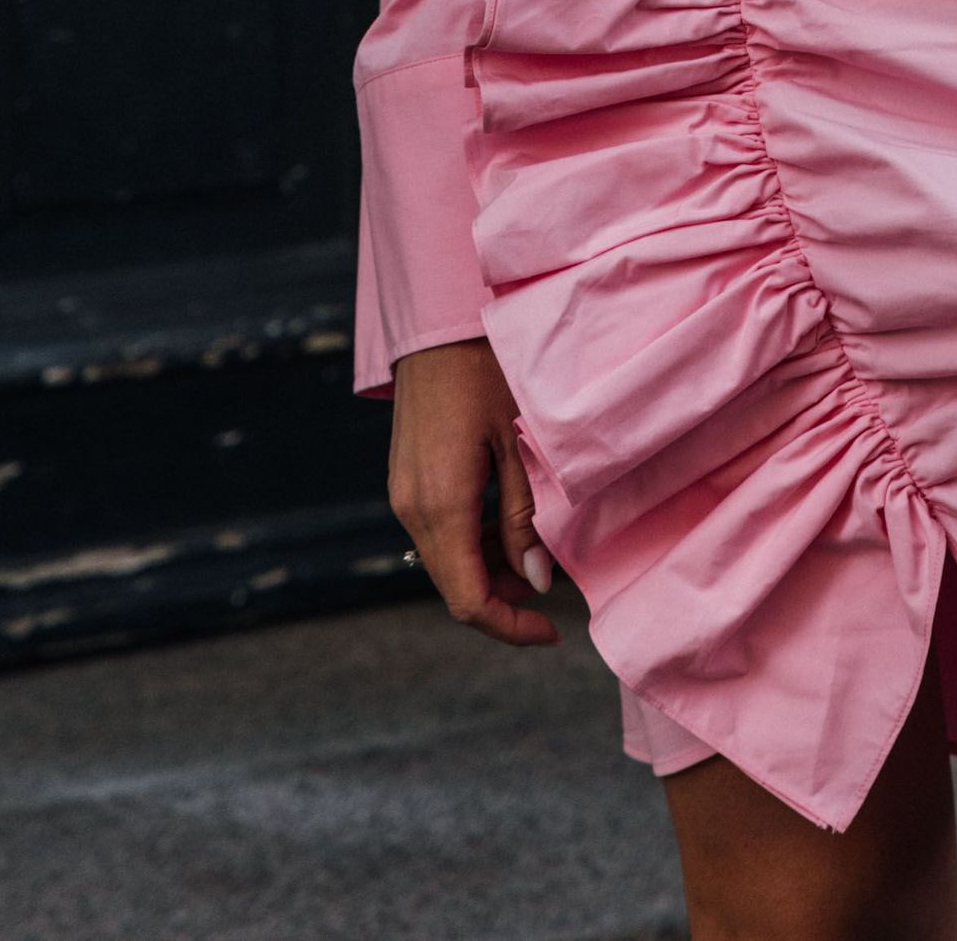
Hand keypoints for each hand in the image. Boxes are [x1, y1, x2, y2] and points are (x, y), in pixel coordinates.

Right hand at [388, 336, 560, 645]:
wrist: (439, 326)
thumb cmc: (488, 373)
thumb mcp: (519, 444)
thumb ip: (525, 516)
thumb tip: (536, 582)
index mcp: (442, 506)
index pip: (468, 600)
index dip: (510, 627)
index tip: (552, 631)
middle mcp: (412, 510)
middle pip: (455, 587)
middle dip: (503, 602)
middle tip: (553, 592)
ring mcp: (404, 495)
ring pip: (446, 562)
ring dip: (488, 572)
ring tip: (536, 553)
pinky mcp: (406, 482)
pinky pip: (438, 533)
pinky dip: (472, 543)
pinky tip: (506, 524)